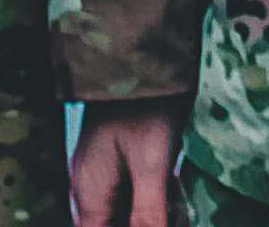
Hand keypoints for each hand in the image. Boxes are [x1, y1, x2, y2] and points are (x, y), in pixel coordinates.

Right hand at [70, 96, 182, 226]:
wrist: (143, 57)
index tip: (158, 221)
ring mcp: (106, 173)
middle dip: (148, 222)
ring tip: (178, 197)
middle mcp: (92, 188)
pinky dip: (158, 195)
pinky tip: (176, 182)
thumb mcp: (150, 165)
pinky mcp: (124, 160)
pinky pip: (137, 191)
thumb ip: (148, 213)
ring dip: (157, 211)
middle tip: (176, 211)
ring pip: (130, 211)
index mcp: (90, 195)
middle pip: (118, 225)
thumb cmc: (144, 108)